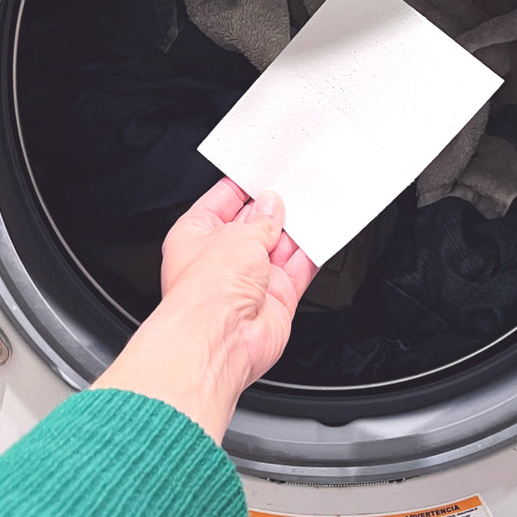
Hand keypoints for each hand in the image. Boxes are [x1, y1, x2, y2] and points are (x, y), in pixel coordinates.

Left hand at [93, 179, 317, 441]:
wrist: (221, 341)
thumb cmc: (206, 292)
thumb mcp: (238, 236)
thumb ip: (261, 220)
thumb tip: (270, 207)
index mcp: (195, 237)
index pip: (221, 202)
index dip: (244, 187)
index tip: (264, 175)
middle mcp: (220, 261)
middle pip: (253, 226)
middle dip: (273, 211)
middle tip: (292, 192)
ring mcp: (249, 282)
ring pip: (279, 248)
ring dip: (294, 232)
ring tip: (310, 209)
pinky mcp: (275, 300)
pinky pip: (299, 270)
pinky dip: (312, 255)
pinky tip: (321, 236)